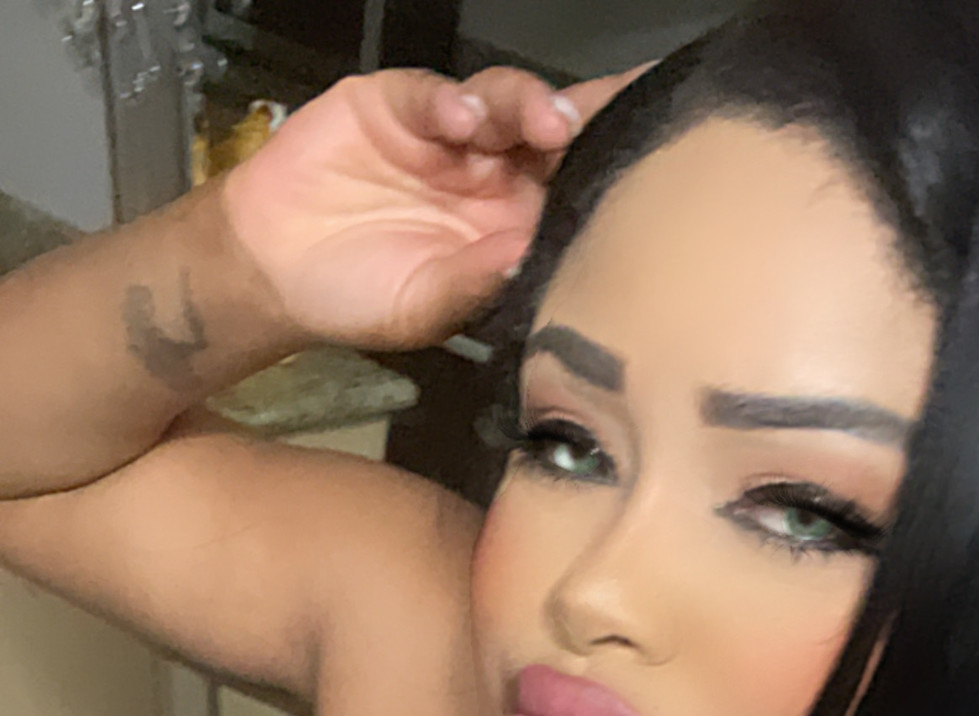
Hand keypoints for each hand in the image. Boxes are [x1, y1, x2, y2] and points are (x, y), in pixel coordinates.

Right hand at [222, 66, 644, 352]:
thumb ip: (472, 282)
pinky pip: (431, 93)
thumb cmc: (358, 298)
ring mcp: (448, 137)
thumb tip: (524, 255)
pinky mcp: (398, 106)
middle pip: (551, 136)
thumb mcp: (420, 310)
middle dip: (580, 124)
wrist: (274, 270)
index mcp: (512, 226)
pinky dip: (447, 101)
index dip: (608, 171)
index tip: (656, 162)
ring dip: (526, 106)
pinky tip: (458, 117)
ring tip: (540, 121)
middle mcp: (491, 176)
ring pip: (504, 104)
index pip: (573, 191)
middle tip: (592, 130)